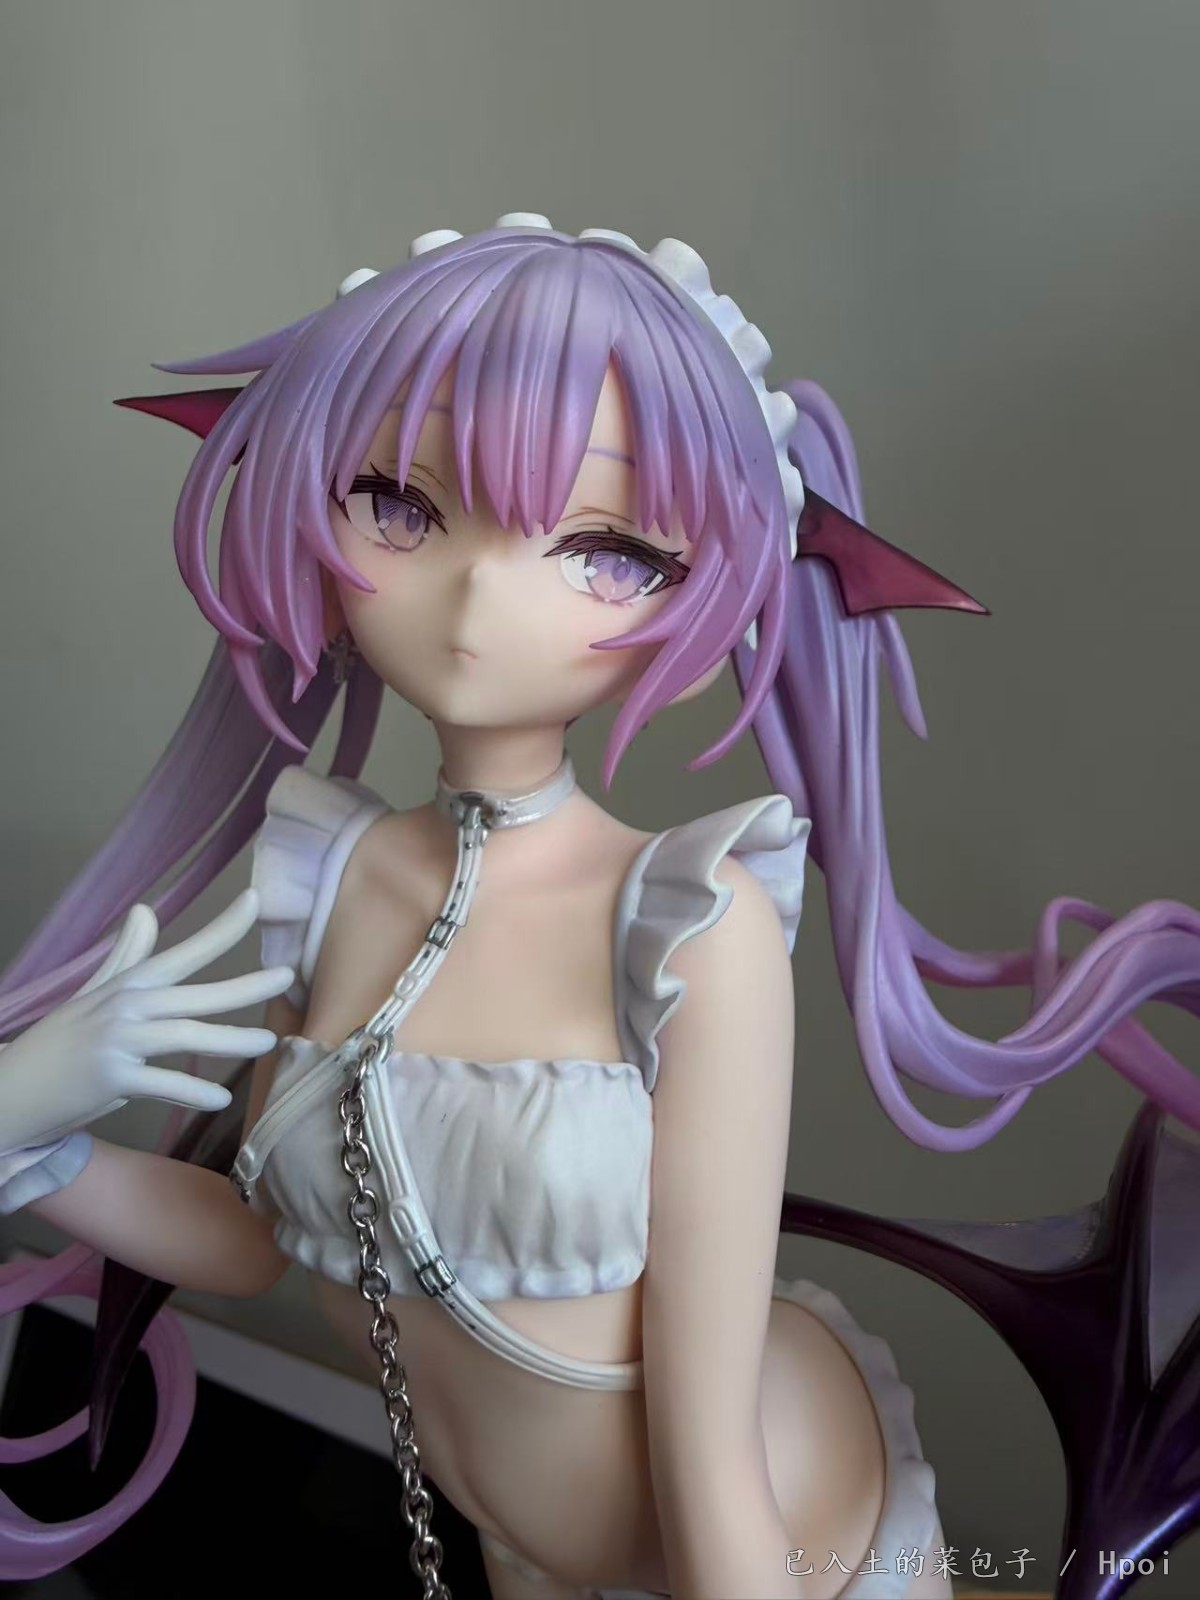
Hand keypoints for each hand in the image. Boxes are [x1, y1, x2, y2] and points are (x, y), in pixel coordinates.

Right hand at [0, 888, 292, 1152]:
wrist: (10, 1088)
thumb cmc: (60, 1043)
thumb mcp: (93, 996)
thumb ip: (126, 958)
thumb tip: (145, 910)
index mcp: (127, 986)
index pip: (182, 952)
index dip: (220, 927)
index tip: (255, 899)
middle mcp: (125, 1007)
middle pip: (195, 993)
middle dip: (245, 985)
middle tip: (286, 976)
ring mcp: (117, 1042)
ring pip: (187, 1036)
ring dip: (231, 1040)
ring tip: (266, 1043)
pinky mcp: (110, 1079)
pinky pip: (162, 1082)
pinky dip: (193, 1091)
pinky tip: (221, 1097)